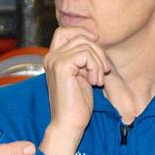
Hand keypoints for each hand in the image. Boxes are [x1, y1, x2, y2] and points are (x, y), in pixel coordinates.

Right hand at [40, 27, 108, 154]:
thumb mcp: (83, 75)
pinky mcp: (61, 67)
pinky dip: (96, 67)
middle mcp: (51, 57)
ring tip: (98, 80)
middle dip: (97, 50)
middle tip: (103, 71)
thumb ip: (85, 58)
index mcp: (54, 58)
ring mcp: (54, 61)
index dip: (82, 32)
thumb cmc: (77, 104)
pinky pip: (85, 54)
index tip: (97, 44)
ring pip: (85, 44)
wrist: (69, 124)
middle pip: (79, 36)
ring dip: (99, 62)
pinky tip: (95, 82)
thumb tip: (95, 40)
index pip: (64, 31)